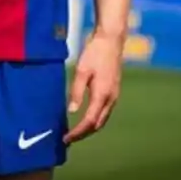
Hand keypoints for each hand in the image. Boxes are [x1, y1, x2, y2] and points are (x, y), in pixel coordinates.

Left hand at [64, 30, 123, 144]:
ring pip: (102, 119)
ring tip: (75, 132)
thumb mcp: (82, 71)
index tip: (66, 138)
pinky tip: (86, 117)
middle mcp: (111, 99)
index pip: (89, 121)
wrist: (111, 40)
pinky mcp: (114, 91)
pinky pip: (105, 111)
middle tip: (69, 138)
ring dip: (90, 127)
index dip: (77, 132)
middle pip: (98, 124)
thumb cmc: (94, 53)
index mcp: (102, 95)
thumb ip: (77, 91)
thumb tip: (72, 111)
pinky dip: (95, 119)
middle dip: (83, 133)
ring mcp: (114, 95)